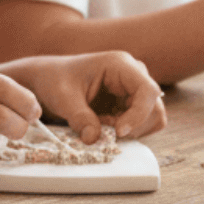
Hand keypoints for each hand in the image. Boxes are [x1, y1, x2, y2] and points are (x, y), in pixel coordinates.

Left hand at [9, 52, 165, 142]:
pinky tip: (104, 124)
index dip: (139, 114)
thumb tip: (93, 139)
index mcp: (120, 64)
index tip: (118, 132)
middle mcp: (133, 74)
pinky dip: (127, 131)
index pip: (147, 90)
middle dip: (134, 126)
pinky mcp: (130, 103)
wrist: (49, 80)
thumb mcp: (62, 98)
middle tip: (105, 130)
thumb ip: (79, 117)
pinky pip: (141, 124)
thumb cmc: (54, 81)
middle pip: (154, 107)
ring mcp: (134, 89)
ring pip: (151, 118)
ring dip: (130, 130)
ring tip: (101, 124)